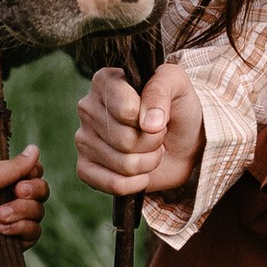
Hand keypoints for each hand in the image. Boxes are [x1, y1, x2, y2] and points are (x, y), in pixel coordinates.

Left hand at [0, 145, 46, 266]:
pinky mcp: (15, 245)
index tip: (24, 175)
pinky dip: (19, 229)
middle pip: (41, 192)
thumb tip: (35, 149)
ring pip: (39, 212)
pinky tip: (0, 230)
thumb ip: (13, 166)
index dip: (33, 174)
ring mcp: (12, 224)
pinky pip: (34, 233)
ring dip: (21, 211)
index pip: (31, 174)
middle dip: (32, 190)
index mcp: (0, 184)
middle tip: (17, 191)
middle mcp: (8, 202)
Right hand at [75, 58, 204, 200]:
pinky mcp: (85, 168)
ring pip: (123, 164)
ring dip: (148, 162)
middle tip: (157, 135)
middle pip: (125, 140)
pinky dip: (136, 183)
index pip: (126, 110)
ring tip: (151, 150)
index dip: (151, 118)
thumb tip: (148, 122)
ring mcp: (83, 140)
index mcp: (105, 82)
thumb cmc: (177, 108)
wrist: (182, 141)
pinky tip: (140, 172)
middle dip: (152, 142)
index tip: (158, 114)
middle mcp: (88, 108)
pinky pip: (113, 184)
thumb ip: (161, 89)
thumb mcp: (178, 84)